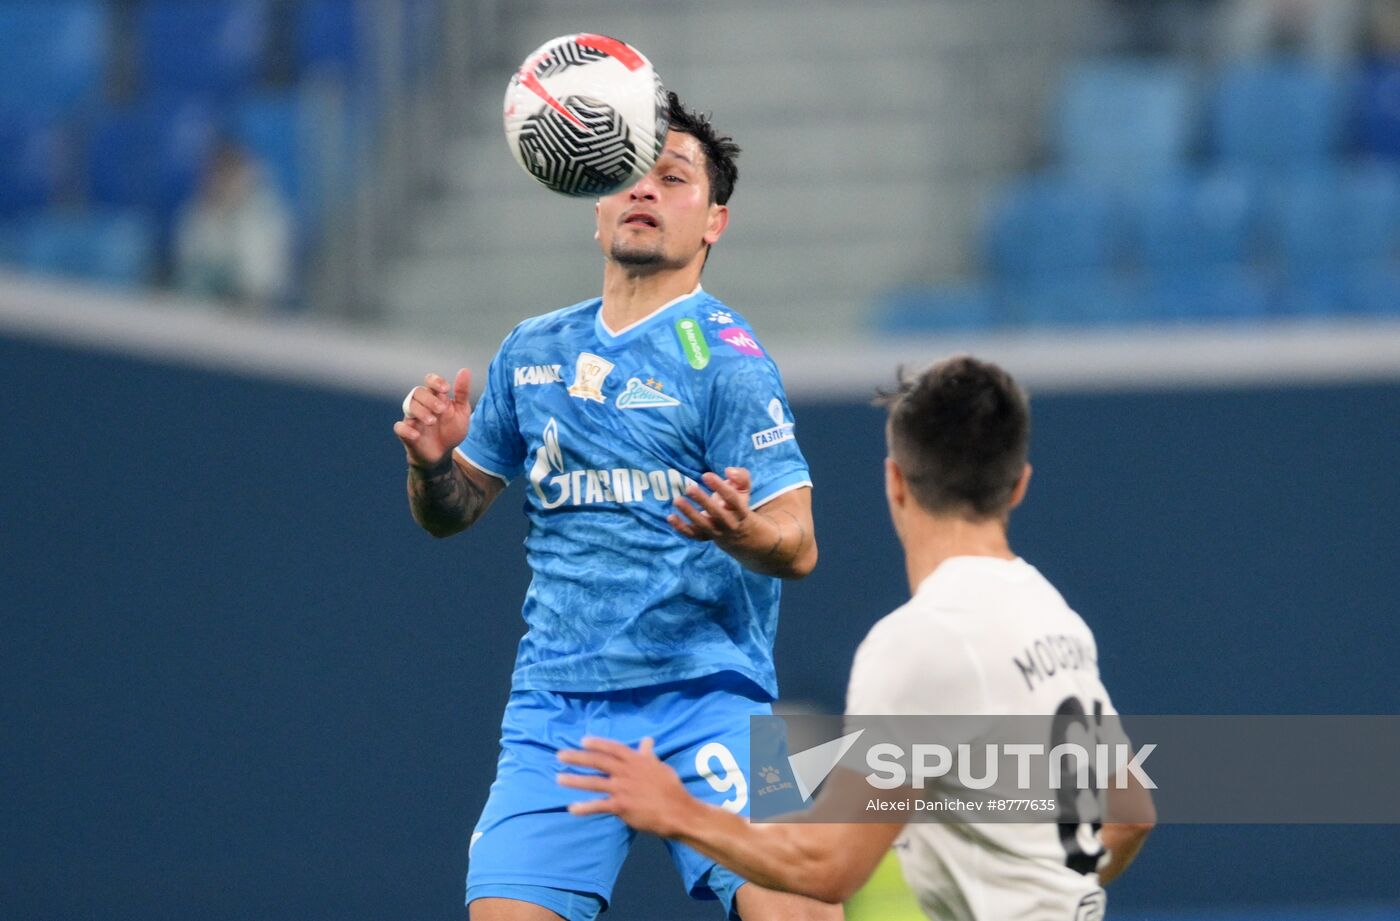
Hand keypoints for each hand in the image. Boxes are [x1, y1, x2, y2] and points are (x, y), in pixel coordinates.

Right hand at [394, 368, 471, 467]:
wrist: (444, 453)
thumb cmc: (451, 429)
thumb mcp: (461, 411)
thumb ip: (462, 392)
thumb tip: (465, 370)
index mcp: (435, 397)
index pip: (430, 381)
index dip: (435, 381)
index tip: (446, 389)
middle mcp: (422, 404)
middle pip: (418, 391)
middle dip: (429, 399)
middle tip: (442, 410)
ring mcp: (413, 418)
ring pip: (408, 406)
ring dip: (421, 412)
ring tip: (433, 421)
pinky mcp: (406, 433)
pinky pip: (399, 427)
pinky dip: (406, 429)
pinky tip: (417, 434)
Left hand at [557, 737, 696, 837]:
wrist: (677, 810)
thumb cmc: (670, 788)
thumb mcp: (660, 766)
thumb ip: (648, 755)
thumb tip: (647, 740)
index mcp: (636, 760)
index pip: (612, 748)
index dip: (597, 744)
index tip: (582, 741)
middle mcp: (626, 771)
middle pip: (597, 761)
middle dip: (577, 757)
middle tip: (559, 755)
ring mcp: (622, 788)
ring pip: (594, 782)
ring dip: (575, 780)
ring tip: (559, 778)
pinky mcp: (621, 806)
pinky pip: (599, 806)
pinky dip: (585, 807)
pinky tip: (572, 808)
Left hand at [668, 467, 756, 548]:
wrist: (739, 534)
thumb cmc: (738, 505)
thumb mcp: (744, 490)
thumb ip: (740, 477)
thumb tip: (729, 471)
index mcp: (741, 511)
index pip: (732, 499)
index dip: (720, 487)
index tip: (706, 475)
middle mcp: (729, 524)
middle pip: (717, 514)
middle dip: (703, 501)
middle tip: (690, 488)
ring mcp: (716, 532)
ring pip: (702, 525)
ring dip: (689, 513)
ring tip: (677, 500)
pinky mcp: (704, 537)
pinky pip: (692, 534)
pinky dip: (681, 528)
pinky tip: (670, 517)